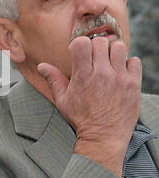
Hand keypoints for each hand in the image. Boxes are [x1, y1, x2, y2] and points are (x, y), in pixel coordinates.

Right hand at [38, 36, 140, 176]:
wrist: (103, 136)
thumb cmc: (81, 119)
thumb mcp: (62, 100)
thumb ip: (54, 80)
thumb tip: (42, 66)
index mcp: (82, 76)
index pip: (82, 43)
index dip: (80, 45)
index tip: (80, 53)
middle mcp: (101, 73)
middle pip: (101, 42)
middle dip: (96, 47)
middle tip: (95, 59)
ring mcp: (119, 77)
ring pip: (119, 47)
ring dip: (113, 52)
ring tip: (110, 63)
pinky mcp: (133, 83)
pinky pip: (135, 61)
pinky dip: (128, 64)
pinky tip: (121, 72)